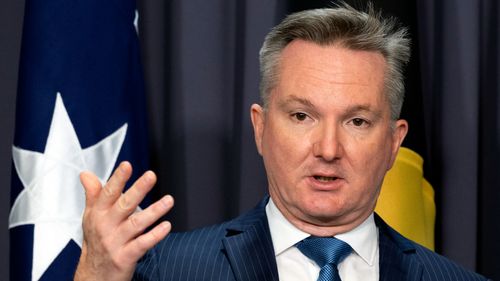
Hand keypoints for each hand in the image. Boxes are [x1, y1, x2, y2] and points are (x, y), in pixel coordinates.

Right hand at [74, 161, 173, 280]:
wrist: (94, 276)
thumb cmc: (96, 242)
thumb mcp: (91, 217)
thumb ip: (93, 194)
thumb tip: (86, 174)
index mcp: (98, 214)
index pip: (108, 193)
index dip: (118, 179)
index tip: (127, 165)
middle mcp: (106, 226)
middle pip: (124, 205)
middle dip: (138, 189)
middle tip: (151, 176)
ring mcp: (115, 242)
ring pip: (136, 224)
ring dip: (154, 211)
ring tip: (169, 200)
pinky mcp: (125, 257)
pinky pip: (142, 244)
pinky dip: (155, 235)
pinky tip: (166, 226)